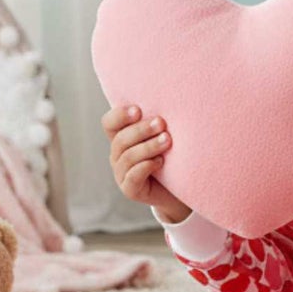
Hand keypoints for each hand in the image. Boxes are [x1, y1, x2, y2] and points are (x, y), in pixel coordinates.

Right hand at [101, 105, 191, 222]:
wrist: (182, 189)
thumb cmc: (174, 157)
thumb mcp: (165, 135)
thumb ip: (159, 122)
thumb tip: (169, 100)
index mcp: (122, 138)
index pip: (109, 123)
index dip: (120, 115)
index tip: (139, 110)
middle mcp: (118, 155)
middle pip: (120, 139)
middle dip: (141, 130)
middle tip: (161, 123)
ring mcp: (121, 174)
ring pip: (127, 157)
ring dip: (148, 147)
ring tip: (167, 140)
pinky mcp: (130, 190)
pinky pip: (132, 177)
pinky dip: (146, 167)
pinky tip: (160, 161)